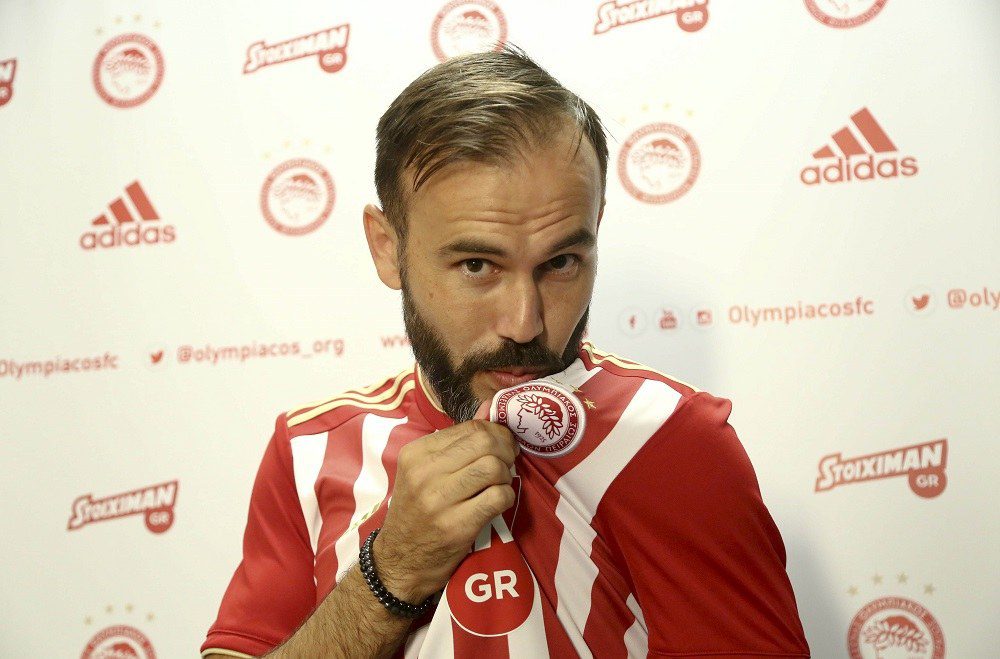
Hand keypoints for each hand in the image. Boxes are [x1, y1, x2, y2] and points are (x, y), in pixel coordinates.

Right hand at [373, 405, 517, 601]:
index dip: (495, 433)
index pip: (470, 427)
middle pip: (485, 442)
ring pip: (494, 467)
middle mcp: (424, 473)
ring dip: (506, 475)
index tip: (502, 446)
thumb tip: (491, 407)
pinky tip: (497, 502)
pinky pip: (498, 497)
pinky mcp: (456, 526)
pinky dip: (506, 497)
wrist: (399, 561)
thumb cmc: (417, 511)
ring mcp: (439, 500)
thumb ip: (458, 440)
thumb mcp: (426, 471)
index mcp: (416, 453)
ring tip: (498, 484)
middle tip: (507, 463)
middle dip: (505, 450)